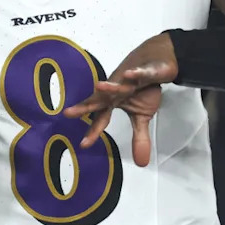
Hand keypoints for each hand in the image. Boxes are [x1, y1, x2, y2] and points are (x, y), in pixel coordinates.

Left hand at [63, 33, 177, 166]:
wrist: (155, 61)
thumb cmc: (142, 88)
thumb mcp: (142, 116)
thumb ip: (139, 138)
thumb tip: (141, 163)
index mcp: (114, 102)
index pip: (101, 118)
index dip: (93, 131)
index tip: (83, 144)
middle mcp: (116, 89)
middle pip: (99, 99)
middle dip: (85, 105)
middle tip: (68, 113)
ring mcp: (128, 79)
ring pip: (118, 84)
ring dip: (109, 86)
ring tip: (99, 86)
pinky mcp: (144, 70)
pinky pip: (140, 73)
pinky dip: (136, 74)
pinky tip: (130, 74)